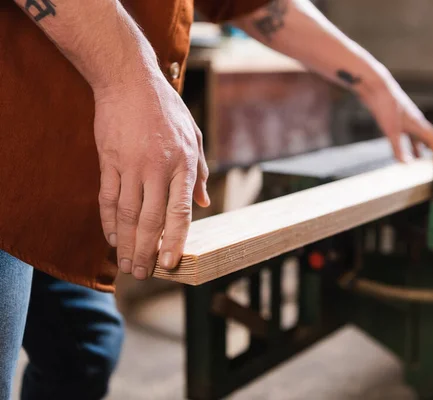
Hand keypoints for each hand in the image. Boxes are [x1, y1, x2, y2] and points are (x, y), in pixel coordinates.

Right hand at [93, 73, 209, 279]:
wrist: (130, 81)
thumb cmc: (167, 109)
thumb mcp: (194, 136)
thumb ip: (199, 172)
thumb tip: (204, 204)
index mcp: (183, 164)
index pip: (179, 212)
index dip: (174, 241)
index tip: (171, 264)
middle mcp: (157, 168)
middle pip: (150, 220)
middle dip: (147, 251)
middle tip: (144, 274)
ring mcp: (130, 165)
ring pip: (127, 215)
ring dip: (126, 243)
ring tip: (127, 265)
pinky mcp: (109, 161)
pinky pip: (107, 198)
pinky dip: (109, 222)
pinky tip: (112, 238)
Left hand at [361, 73, 432, 161]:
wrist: (377, 88)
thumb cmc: (386, 108)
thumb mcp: (391, 132)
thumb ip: (398, 149)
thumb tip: (406, 164)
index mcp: (418, 123)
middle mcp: (415, 121)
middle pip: (426, 137)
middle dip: (428, 151)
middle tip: (428, 164)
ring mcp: (406, 118)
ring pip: (415, 135)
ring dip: (416, 147)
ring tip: (415, 160)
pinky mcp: (396, 117)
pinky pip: (405, 131)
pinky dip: (406, 141)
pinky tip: (399, 146)